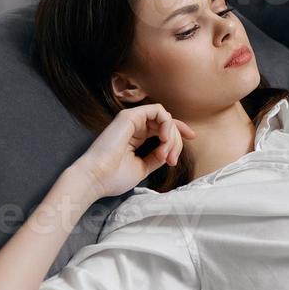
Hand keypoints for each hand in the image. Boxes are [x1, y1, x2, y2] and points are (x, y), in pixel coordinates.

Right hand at [70, 104, 195, 201]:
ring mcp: (131, 120)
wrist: (96, 178)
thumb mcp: (143, 167)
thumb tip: (170, 151)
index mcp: (136, 137)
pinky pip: (158, 111)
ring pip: (165, 118)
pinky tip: (164, 139)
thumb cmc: (114, 177)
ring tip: (165, 154)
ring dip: (172, 136)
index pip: (163, 127)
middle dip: (176, 141)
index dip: (179, 131)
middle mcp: (134, 126)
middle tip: (171, 160)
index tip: (193, 138)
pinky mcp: (129, 116)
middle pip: (167, 124)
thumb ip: (157, 157)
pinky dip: (167, 124)